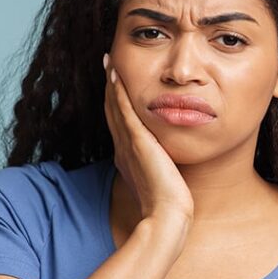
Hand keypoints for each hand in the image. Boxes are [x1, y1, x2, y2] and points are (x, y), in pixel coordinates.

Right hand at [103, 52, 193, 223]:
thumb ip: (162, 168)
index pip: (120, 123)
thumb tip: (169, 165)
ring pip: (115, 107)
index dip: (116, 102)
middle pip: (113, 111)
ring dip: (112, 83)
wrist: (166, 217)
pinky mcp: (137, 143)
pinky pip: (124, 111)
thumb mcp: (162, 182)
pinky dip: (119, 92)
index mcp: (128, 158)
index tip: (117, 83)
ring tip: (110, 61)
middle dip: (111, 87)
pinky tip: (117, 74)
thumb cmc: (168, 206)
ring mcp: (128, 145)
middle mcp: (123, 149)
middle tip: (108, 63)